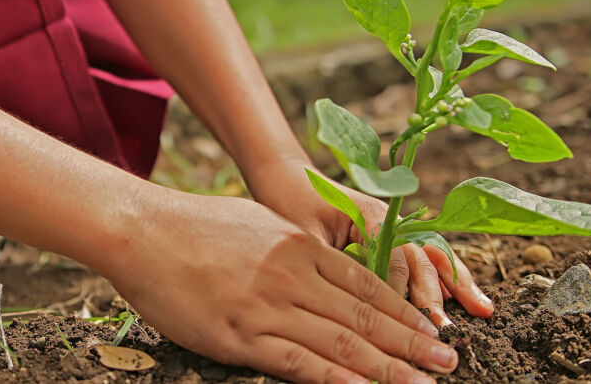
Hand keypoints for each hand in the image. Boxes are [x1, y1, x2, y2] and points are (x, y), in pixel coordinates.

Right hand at [103, 192, 457, 382]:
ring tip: (424, 383)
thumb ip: (293, 248)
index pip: (367, 285)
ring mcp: (269, 307)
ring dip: (390, 368)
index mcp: (300, 246)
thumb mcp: (257, 223)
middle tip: (449, 362)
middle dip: (412, 343)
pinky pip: (300, 364)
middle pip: (366, 317)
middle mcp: (294, 276)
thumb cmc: (193, 225)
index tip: (432, 329)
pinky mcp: (241, 336)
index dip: (404, 311)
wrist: (142, 230)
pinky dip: (340, 382)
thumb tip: (319, 265)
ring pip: (343, 344)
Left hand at [244, 158, 493, 327]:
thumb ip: (332, 261)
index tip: (408, 323)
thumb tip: (350, 301)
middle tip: (445, 329)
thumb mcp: (304, 234)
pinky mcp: (391, 234)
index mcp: (370, 215)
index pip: (395, 258)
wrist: (286, 176)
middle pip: (421, 258)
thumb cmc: (288, 203)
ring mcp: (394, 225)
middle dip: (436, 294)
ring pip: (432, 256)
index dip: (402, 292)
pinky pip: (424, 255)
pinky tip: (464, 296)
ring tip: (483, 310)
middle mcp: (389, 219)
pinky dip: (446, 276)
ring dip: (457, 283)